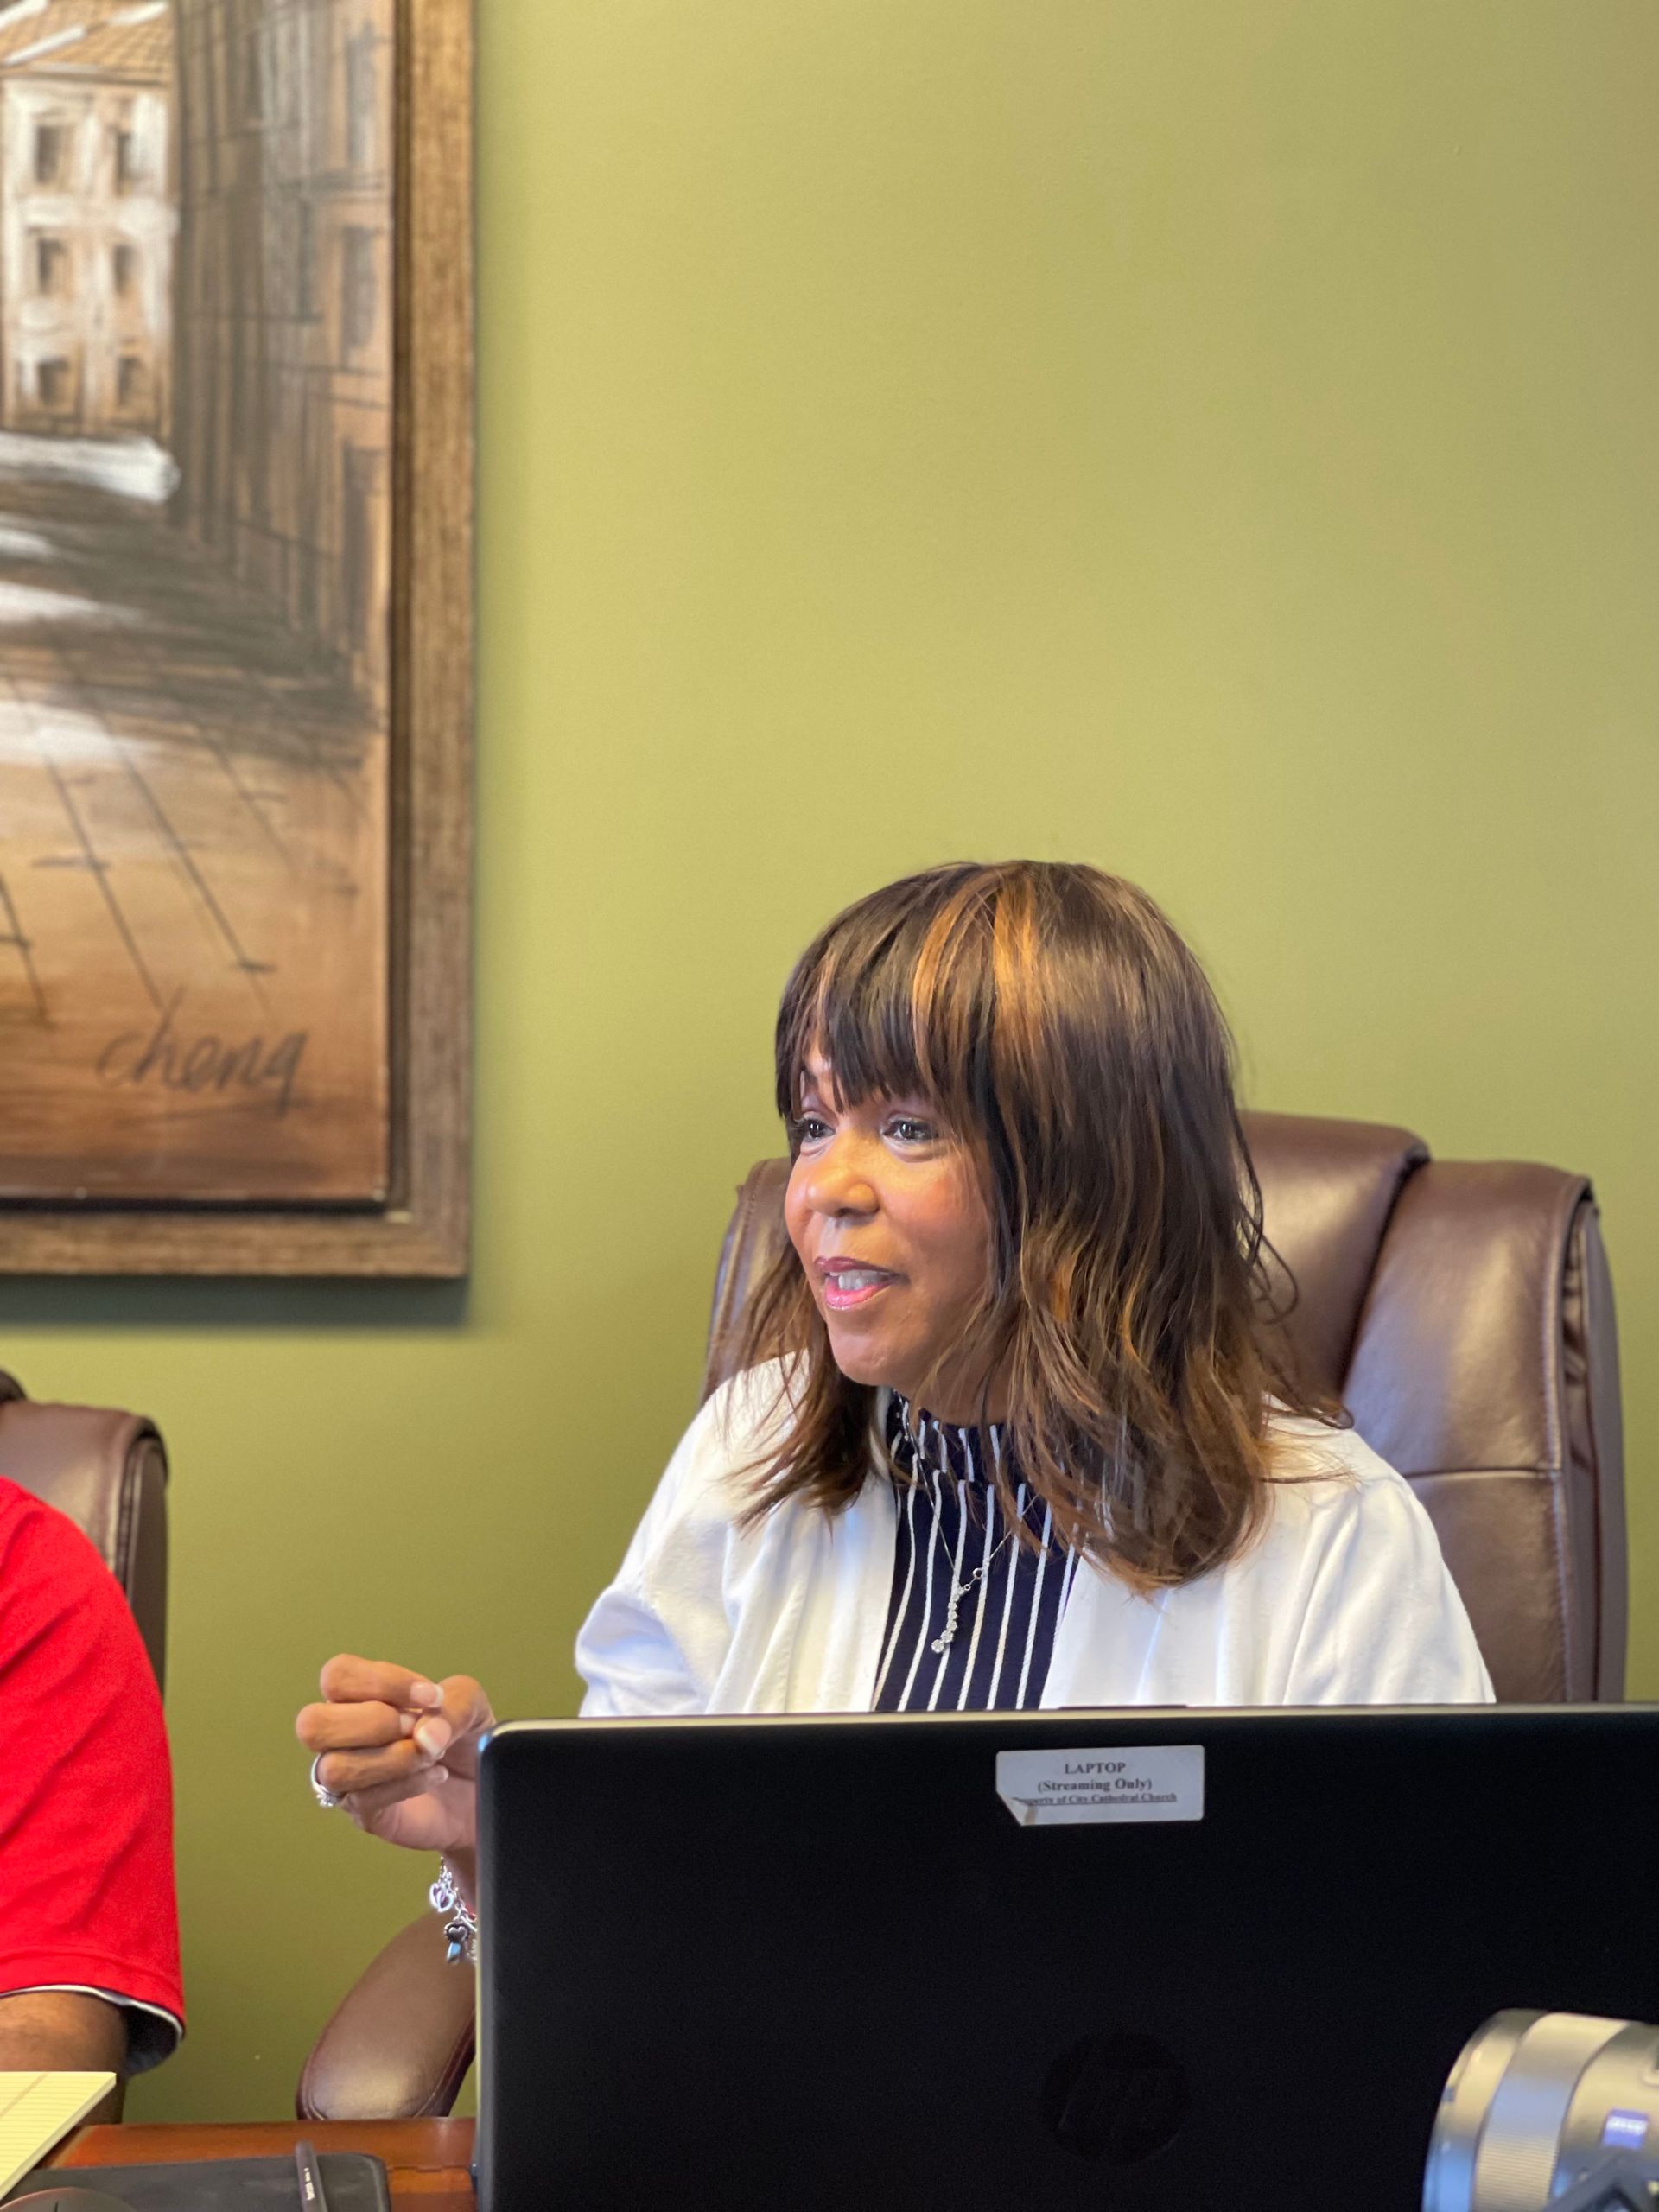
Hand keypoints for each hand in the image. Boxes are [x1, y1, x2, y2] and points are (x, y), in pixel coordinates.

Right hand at [295, 1655, 493, 1854]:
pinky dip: (405, 1785)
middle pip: (312, 1723)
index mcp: (358, 1696)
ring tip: (430, 1754)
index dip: (382, 1682)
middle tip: (415, 1727)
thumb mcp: (471, 1703)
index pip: (338, 1675)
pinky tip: (436, 1776)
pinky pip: (362, 1801)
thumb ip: (454, 1703)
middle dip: (373, 1722)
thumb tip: (425, 1734)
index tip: (431, 1696)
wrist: (482, 1787)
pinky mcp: (364, 1813)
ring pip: (333, 1768)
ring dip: (391, 1758)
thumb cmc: (463, 1737)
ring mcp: (347, 1777)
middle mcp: (341, 1735)